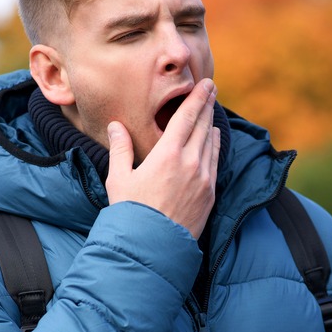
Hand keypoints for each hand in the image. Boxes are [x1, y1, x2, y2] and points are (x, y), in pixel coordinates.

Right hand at [106, 78, 220, 238]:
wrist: (152, 247)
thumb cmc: (130, 212)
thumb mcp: (119, 178)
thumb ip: (120, 149)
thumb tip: (116, 126)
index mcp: (168, 154)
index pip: (187, 117)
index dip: (197, 98)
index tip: (206, 83)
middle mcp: (191, 163)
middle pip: (203, 126)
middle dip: (207, 105)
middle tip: (211, 89)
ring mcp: (204, 179)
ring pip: (211, 143)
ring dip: (211, 125)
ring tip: (211, 112)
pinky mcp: (210, 195)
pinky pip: (215, 162)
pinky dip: (215, 146)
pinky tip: (213, 140)